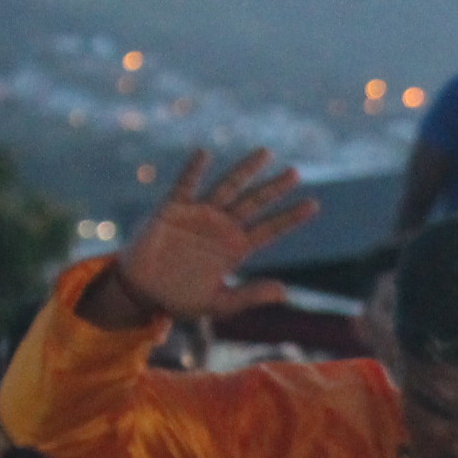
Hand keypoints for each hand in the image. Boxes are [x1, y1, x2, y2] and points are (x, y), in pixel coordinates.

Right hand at [105, 150, 320, 325]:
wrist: (144, 293)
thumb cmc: (181, 299)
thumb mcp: (220, 304)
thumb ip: (250, 296)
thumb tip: (284, 292)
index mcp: (236, 249)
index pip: (270, 229)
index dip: (290, 217)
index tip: (313, 205)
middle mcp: (222, 227)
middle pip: (254, 203)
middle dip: (274, 188)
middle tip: (295, 173)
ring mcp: (199, 215)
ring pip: (227, 187)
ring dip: (245, 171)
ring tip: (265, 153)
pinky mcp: (172, 210)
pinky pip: (184, 186)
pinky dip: (193, 171)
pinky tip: (204, 154)